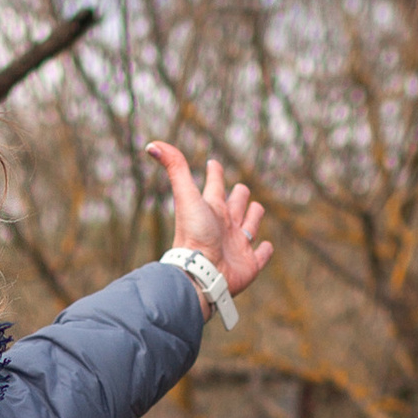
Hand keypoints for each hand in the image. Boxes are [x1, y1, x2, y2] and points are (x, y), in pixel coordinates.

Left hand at [146, 142, 271, 303]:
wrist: (200, 273)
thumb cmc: (194, 235)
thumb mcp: (186, 196)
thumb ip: (175, 168)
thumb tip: (151, 145)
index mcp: (212, 208)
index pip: (215, 184)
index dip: (214, 172)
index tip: (212, 164)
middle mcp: (225, 225)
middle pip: (236, 203)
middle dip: (239, 194)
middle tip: (238, 190)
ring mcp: (238, 244)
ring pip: (251, 224)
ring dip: (254, 216)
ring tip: (255, 210)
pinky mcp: (250, 264)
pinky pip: (261, 255)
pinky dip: (265, 250)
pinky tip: (266, 245)